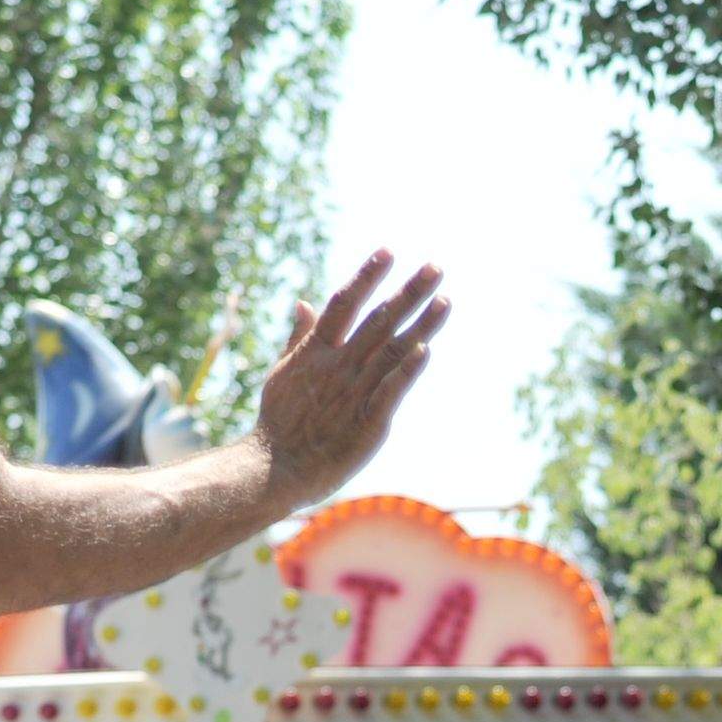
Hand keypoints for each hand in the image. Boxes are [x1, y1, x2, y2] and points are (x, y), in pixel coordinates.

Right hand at [248, 251, 447, 511]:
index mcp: (316, 351)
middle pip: (378, 320)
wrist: (276, 469)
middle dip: (408, 293)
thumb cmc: (281, 422)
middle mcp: (338, 366)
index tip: (388, 251)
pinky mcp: (367, 421)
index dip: (366, 276)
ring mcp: (353, 392)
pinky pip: (390, 391)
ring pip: (392, 350)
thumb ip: (299, 337)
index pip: (344, 304)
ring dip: (420, 325)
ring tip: (445, 300)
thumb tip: (303, 301)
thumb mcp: (283, 372)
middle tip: (435, 267)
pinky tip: (425, 351)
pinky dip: (407, 371)